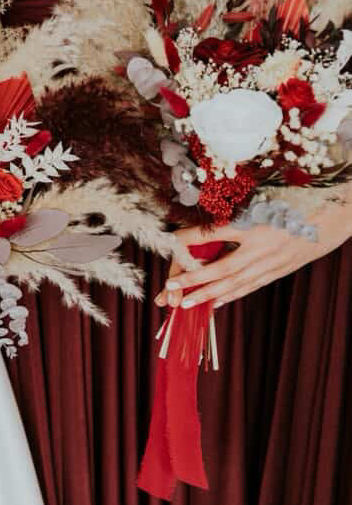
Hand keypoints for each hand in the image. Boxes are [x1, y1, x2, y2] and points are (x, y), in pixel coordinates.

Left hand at [154, 197, 351, 309]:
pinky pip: (252, 286)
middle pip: (223, 268)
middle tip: (170, 287)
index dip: (191, 237)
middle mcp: (264, 247)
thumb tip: (205, 222)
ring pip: (236, 283)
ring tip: (185, 304)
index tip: (170, 240)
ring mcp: (273, 263)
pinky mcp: (280, 271)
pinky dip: (232, 295)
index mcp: (258, 224)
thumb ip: (237, 213)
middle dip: (194, 279)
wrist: (334, 216)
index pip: (216, 232)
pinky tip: (216, 303)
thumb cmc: (296, 202)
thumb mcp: (264, 201)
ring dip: (209, 294)